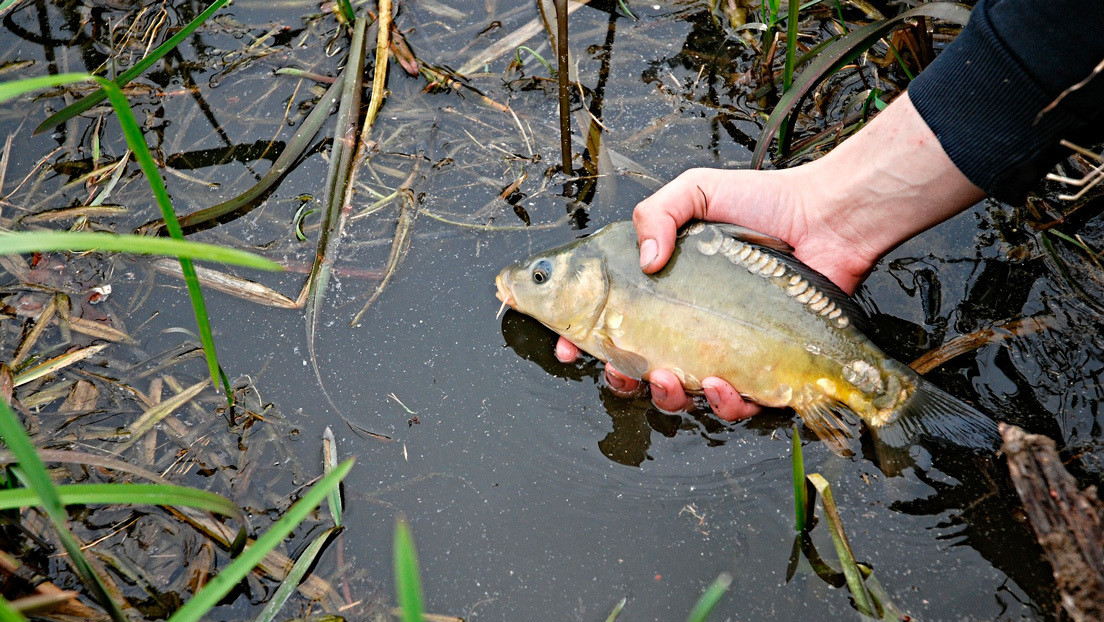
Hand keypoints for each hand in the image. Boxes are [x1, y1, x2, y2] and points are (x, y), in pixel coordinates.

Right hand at [560, 91, 984, 420]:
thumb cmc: (766, 203)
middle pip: (638, 371)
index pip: (610, 322)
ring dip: (666, 397)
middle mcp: (690, 326)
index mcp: (664, 290)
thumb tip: (645, 262)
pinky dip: (724, 403)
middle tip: (620, 369)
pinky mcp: (763, 370)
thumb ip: (656, 213)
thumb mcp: (697, 191)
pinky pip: (736, 405)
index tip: (567, 347)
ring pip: (681, 396)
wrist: (828, 220)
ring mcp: (724, 350)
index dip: (582, 341)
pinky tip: (723, 383)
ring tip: (668, 379)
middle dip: (620, 380)